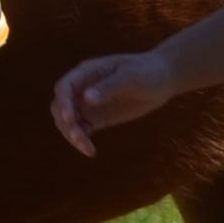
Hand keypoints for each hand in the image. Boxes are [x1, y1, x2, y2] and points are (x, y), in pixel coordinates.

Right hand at [49, 49, 178, 155]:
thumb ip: (109, 87)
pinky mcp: (97, 118)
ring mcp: (88, 104)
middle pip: (60, 107)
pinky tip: (91, 151)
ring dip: (72, 135)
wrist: (162, 79)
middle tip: (80, 138)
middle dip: (65, 123)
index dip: (63, 103)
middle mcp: (83, 88)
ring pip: (68, 121)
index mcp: (87, 72)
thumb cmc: (147, 71)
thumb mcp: (131, 77)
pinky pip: (81, 130)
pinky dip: (81, 140)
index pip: (64, 87)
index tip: (70, 118)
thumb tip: (87, 98)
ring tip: (88, 149)